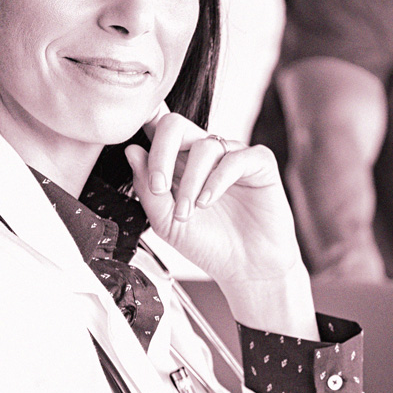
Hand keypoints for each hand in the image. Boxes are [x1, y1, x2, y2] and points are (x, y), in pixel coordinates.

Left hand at [124, 114, 314, 336]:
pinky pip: (235, 158)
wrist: (245, 268)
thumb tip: (132, 151)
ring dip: (191, 181)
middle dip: (161, 153)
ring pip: (205, 146)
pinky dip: (217, 180)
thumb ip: (147, 188)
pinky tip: (208, 202)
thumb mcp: (165, 222)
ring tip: (188, 212)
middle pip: (176, 124)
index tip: (132, 149)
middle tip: (158, 187)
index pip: (158, 129)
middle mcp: (205, 154)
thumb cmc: (208, 244)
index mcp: (178, 162)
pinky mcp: (260, 163)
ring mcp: (233, 156)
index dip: (144, 124)